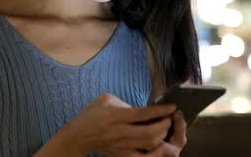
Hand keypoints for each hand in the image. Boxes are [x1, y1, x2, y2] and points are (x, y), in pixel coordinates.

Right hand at [58, 93, 176, 155]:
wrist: (78, 136)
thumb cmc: (92, 115)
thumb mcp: (106, 99)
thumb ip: (125, 103)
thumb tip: (143, 110)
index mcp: (115, 116)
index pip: (142, 114)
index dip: (160, 111)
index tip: (172, 106)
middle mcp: (119, 132)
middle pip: (149, 133)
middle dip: (165, 125)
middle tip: (169, 118)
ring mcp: (121, 146)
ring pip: (149, 145)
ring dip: (162, 136)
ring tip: (165, 128)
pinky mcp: (122, 155)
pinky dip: (154, 151)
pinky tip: (159, 143)